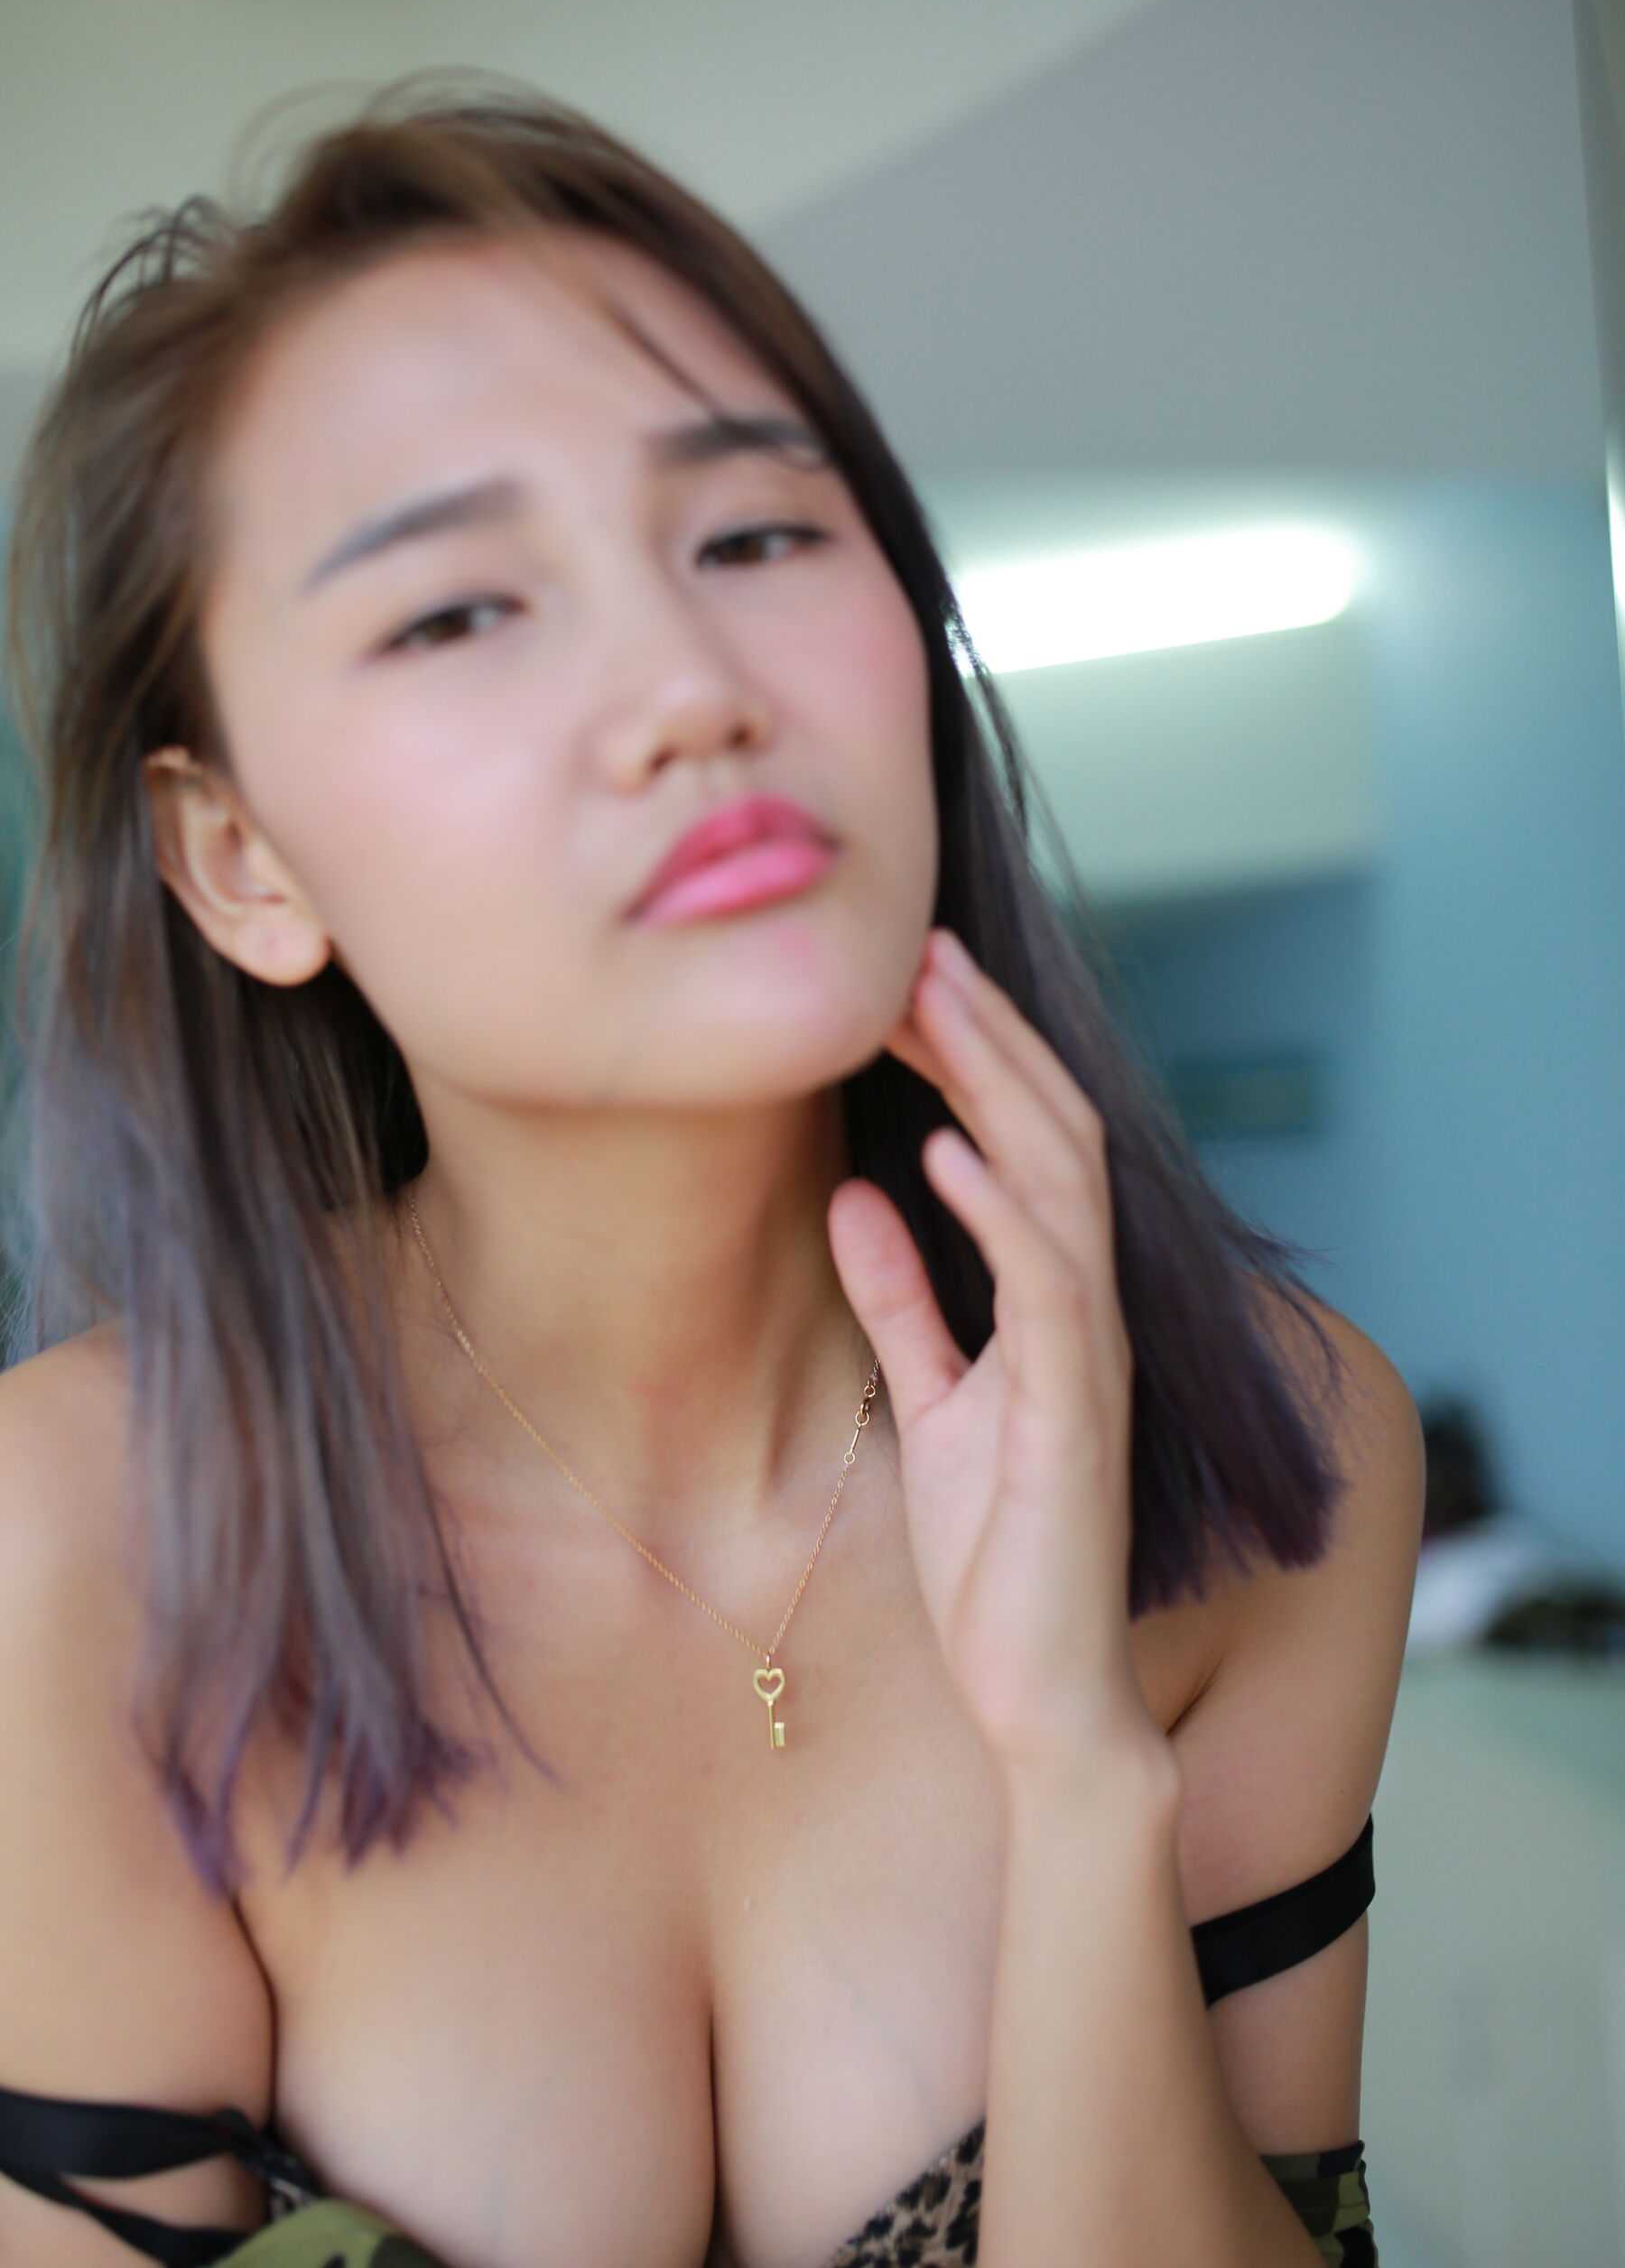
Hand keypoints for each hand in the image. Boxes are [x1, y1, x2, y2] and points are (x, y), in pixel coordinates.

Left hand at [827, 928, 1160, 1795]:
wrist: (1040, 1695)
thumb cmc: (995, 1556)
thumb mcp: (933, 1401)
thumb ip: (905, 1300)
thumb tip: (855, 1193)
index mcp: (1053, 1302)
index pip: (1024, 1148)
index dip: (973, 1059)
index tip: (906, 980)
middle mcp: (1086, 1312)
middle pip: (1050, 1135)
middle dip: (986, 1035)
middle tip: (916, 945)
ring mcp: (1089, 1359)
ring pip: (1059, 1184)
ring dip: (995, 1085)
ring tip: (930, 1002)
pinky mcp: (1074, 1417)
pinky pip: (1046, 1290)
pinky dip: (997, 1210)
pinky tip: (941, 1148)